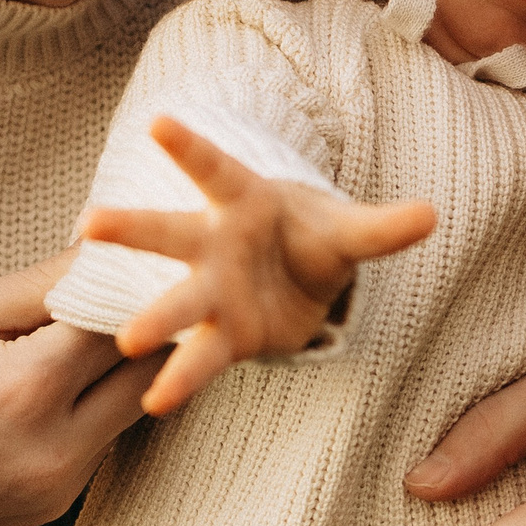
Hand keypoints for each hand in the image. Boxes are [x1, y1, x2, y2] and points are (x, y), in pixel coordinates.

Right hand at [0, 249, 167, 525]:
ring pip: (132, 414)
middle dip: (145, 329)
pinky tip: (60, 388)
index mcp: (28, 390)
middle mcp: (56, 450)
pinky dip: (94, 414)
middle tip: (124, 294)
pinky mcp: (48, 514)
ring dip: (122, 374)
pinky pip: (100, 450)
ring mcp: (56, 491)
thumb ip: (39, 285)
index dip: (131, 283)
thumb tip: (104, 249)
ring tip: (90, 336)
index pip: (124, 319)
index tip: (130, 257)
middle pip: (151, 373)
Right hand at [79, 115, 434, 414]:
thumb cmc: (312, 237)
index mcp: (243, 201)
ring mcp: (212, 293)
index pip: (213, 168)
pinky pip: (200, 360)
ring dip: (156, 320)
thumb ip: (381, 228)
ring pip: (178, 304)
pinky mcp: (223, 338)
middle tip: (92, 223)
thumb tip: (433, 213)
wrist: (300, 282)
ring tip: (131, 340)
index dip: (188, 146)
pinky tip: (158, 405)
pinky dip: (181, 381)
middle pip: (170, 233)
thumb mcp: (347, 231)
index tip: (156, 121)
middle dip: (133, 229)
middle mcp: (214, 245)